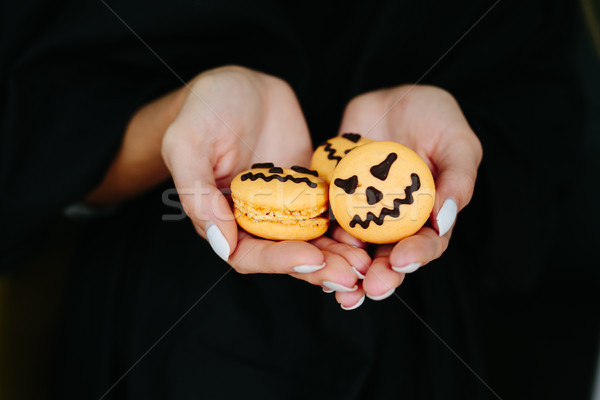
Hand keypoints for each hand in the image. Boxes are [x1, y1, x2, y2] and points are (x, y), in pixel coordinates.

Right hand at [162, 66, 367, 290]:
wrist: (240, 85)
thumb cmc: (204, 108)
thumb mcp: (187, 141)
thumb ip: (196, 191)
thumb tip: (220, 242)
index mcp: (221, 218)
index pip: (248, 254)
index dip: (279, 261)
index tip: (312, 258)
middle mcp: (254, 219)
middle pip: (286, 255)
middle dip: (319, 267)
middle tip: (352, 276)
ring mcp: (284, 205)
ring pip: (312, 240)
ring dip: (338, 255)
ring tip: (366, 263)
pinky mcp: (308, 190)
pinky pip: (329, 212)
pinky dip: (347, 226)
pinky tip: (370, 232)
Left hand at [332, 85, 482, 308]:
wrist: (395, 97)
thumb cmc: (436, 118)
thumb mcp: (458, 143)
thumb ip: (457, 181)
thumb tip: (443, 221)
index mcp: (428, 216)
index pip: (425, 244)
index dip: (415, 255)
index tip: (401, 260)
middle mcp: (394, 221)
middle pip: (387, 257)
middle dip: (380, 276)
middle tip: (371, 288)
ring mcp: (363, 211)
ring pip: (353, 248)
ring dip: (346, 269)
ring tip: (337, 285)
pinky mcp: (336, 197)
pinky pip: (324, 221)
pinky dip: (318, 239)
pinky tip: (310, 252)